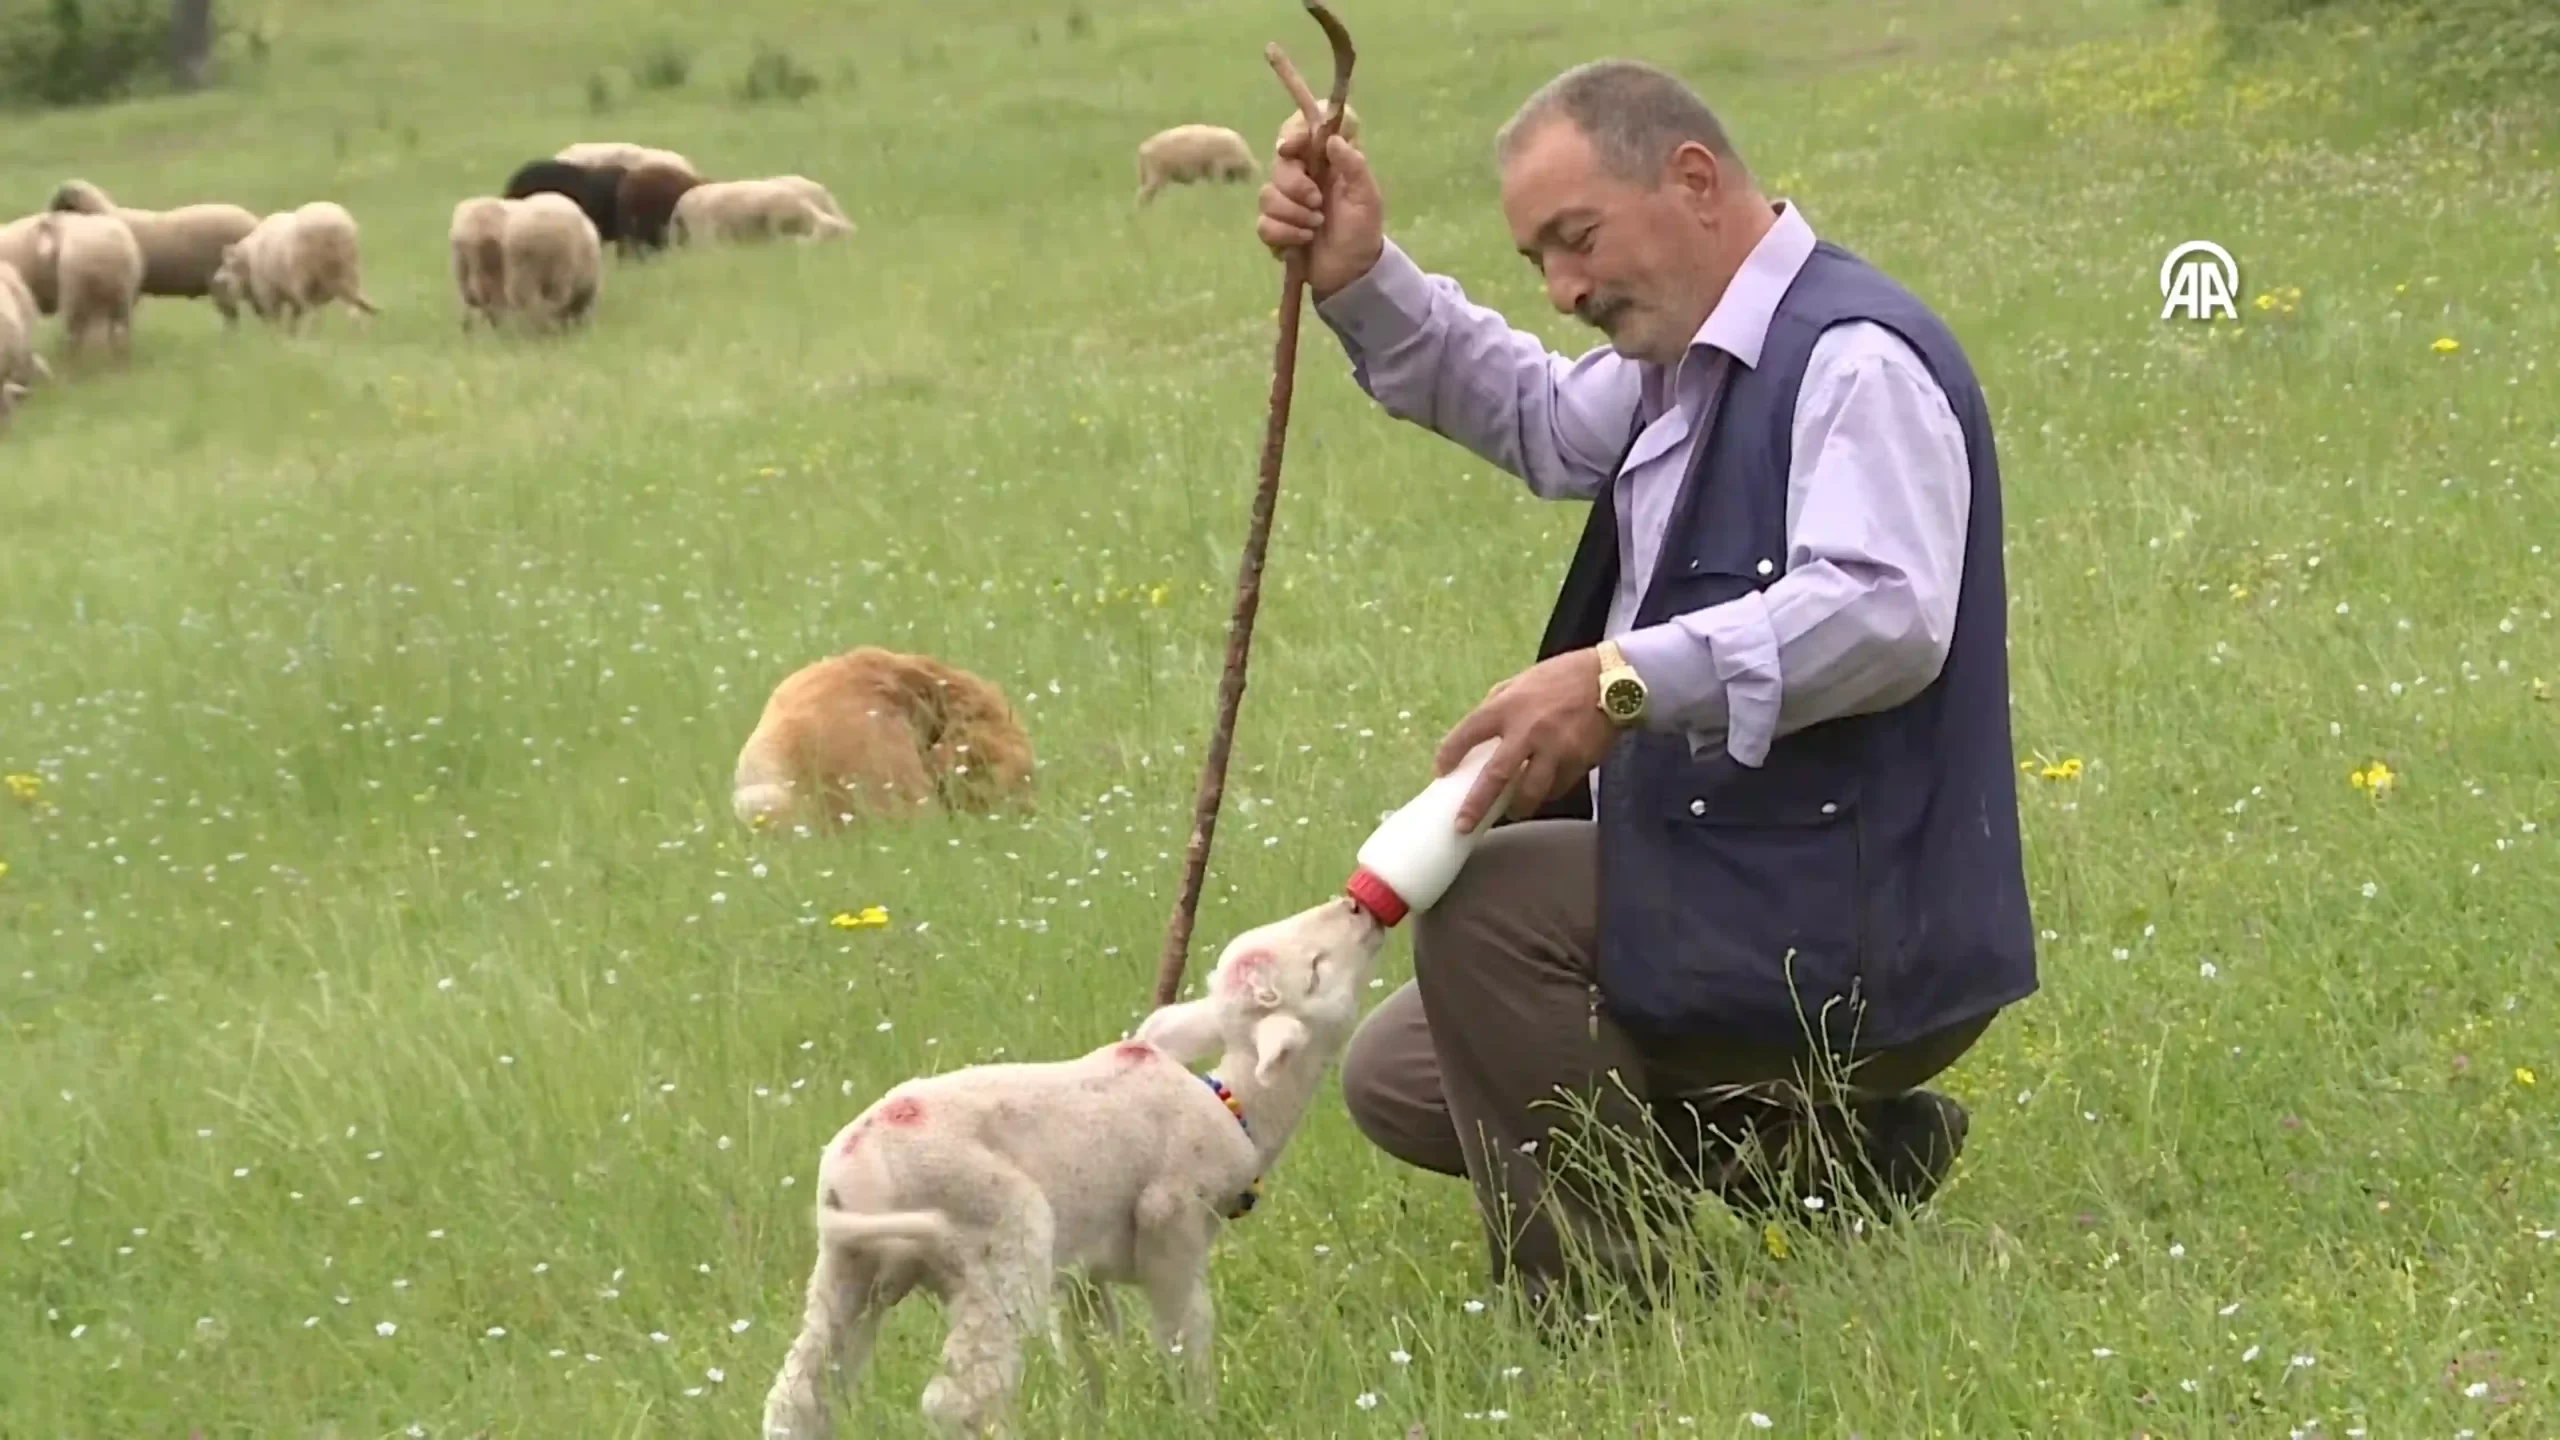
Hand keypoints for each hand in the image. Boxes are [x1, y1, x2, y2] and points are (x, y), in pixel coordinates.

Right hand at [1255, 130, 1383, 299]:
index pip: (1299, 134)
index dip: (1291, 135)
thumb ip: (1353, 165)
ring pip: (1267, 195)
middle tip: (1318, 203)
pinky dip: (1284, 234)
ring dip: (1292, 214)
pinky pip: (1263, 224)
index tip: (1290, 148)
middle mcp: (1301, 178)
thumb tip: (1332, 139)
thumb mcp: (1367, 196)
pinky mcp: (1274, 229)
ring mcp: (1284, 204)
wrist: (1353, 271)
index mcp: (1323, 164)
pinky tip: (1303, 241)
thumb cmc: (1362, 230)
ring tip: (1315, 227)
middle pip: (1278, 165)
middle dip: (1295, 186)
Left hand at [1433, 649, 1620, 833]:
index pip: (1468, 733)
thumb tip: (1478, 730)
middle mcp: (1527, 730)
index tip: (1440, 771)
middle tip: (1463, 825)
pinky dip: (1548, 792)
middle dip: (1476, 805)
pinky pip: (1558, 786)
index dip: (1449, 754)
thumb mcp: (1521, 681)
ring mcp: (1554, 748)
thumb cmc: (1561, 677)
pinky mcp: (1578, 761)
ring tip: (1512, 812)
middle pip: (1496, 776)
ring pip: (1531, 792)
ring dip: (1518, 807)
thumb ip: (1498, 704)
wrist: (1610, 678)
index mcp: (1507, 706)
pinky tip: (1543, 791)